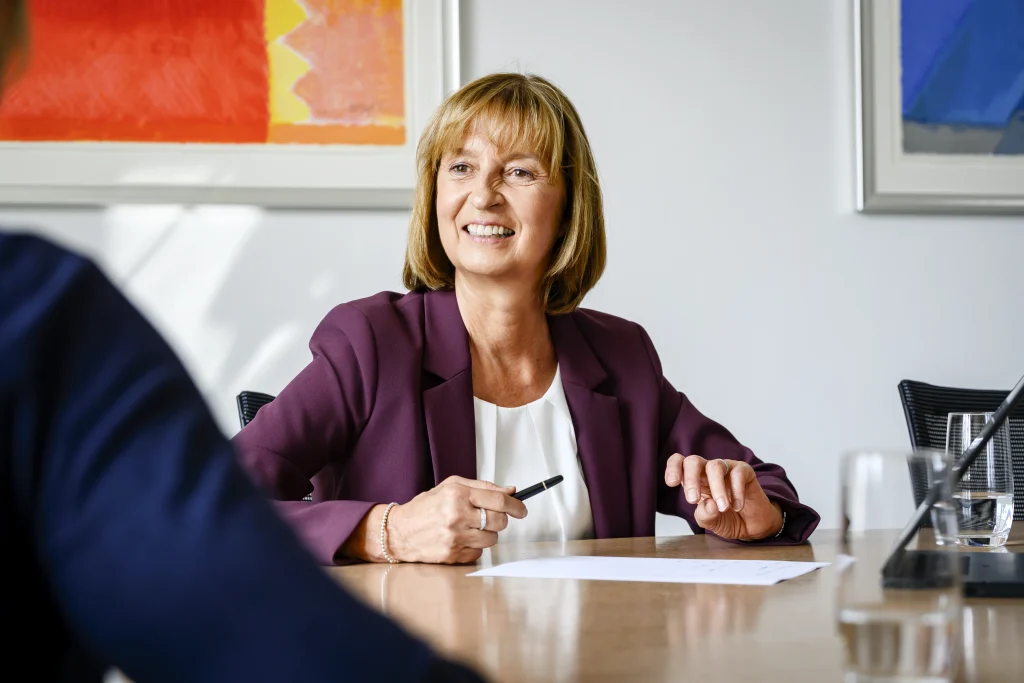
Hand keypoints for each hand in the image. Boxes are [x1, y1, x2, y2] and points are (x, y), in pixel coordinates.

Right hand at [387, 476, 527, 563]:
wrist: (399, 532)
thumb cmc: (426, 507)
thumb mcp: (451, 486)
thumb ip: (482, 487)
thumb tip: (510, 491)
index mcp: (457, 495)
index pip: (499, 501)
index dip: (516, 506)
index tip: (522, 509)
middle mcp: (457, 516)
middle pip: (499, 521)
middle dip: (501, 519)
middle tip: (492, 517)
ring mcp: (455, 538)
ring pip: (492, 539)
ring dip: (487, 533)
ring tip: (471, 527)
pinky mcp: (453, 555)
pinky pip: (479, 552)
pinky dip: (475, 546)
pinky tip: (461, 539)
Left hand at [664, 454, 782, 540]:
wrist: (752, 526)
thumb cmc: (727, 519)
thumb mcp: (712, 523)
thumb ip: (706, 516)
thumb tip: (707, 504)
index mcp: (694, 480)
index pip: (680, 462)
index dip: (673, 468)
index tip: (671, 483)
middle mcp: (708, 471)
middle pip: (694, 461)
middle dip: (690, 480)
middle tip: (693, 500)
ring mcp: (726, 469)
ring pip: (715, 466)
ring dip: (716, 488)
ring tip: (723, 508)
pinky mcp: (744, 471)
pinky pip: (738, 474)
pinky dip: (736, 492)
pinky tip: (737, 506)